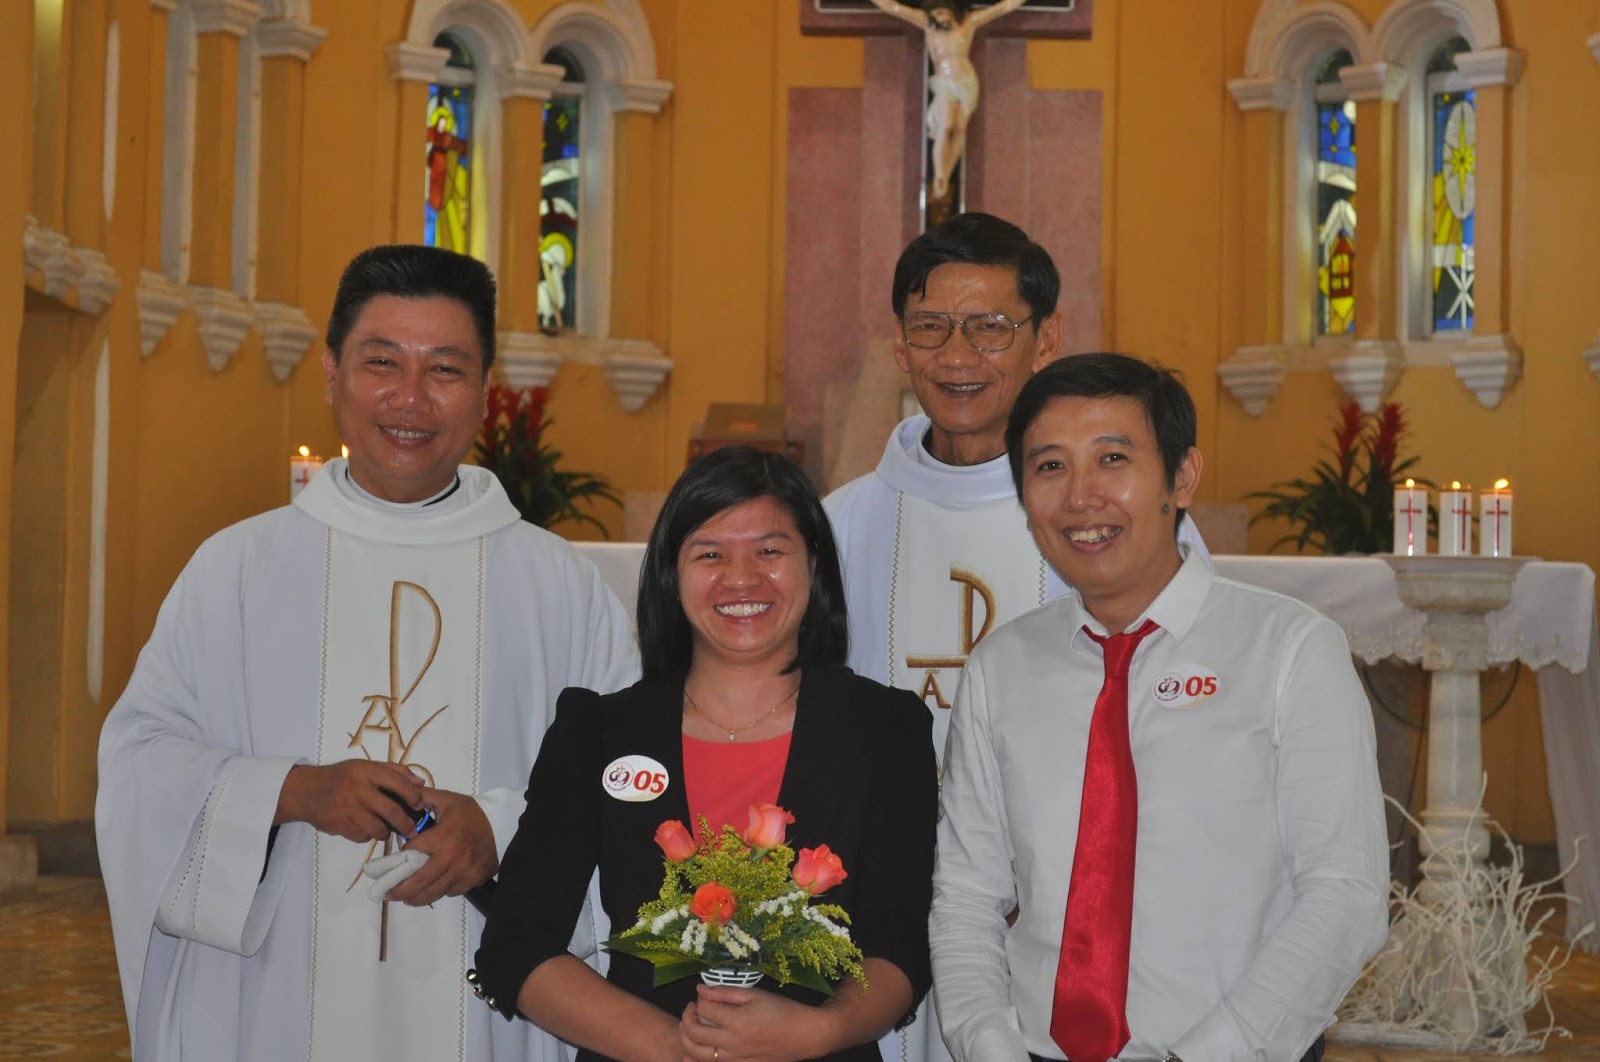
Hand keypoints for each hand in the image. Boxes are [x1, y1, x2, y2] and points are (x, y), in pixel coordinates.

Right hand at [275, 760, 424, 840]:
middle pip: (390, 810)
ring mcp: (346, 808)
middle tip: (412, 831)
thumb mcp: (365, 766)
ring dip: (386, 832)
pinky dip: (367, 836)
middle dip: (405, 823)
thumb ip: (394, 771)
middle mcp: (357, 788)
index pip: (397, 782)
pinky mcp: (338, 824)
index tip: (419, 805)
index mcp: (366, 771)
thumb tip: (420, 783)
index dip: (413, 795)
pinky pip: (361, 836)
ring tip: (387, 830)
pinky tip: (366, 829)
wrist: (306, 791)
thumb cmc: (341, 777)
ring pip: (376, 828)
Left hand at [384, 788, 497, 906]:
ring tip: (405, 897)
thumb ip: (422, 798)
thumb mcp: (447, 800)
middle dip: (399, 891)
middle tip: (387, 893)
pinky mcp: (473, 880)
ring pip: (433, 893)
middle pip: (418, 882)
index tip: (388, 865)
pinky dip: (440, 891)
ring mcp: (463, 872)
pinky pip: (450, 892)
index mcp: (441, 837)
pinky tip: (434, 886)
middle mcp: (451, 858)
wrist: (503, 824)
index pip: (411, 855)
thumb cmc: (472, 813)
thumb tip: (401, 797)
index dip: (398, 860)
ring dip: (416, 898)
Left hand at [677, 985, 836, 1061]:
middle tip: (691, 1008)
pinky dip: (694, 1060)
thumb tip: (701, 988)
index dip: (699, 999)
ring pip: (697, 1052)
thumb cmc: (783, 1011)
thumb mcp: (756, 994)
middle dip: (687, 1017)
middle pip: (694, 1032)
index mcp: (738, 1021)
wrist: (803, 1035)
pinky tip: (687, 1054)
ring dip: (687, 1038)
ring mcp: (735, 1057)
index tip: (702, 995)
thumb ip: (726, 992)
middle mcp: (733, 1042)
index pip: (704, 1008)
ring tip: (691, 1026)